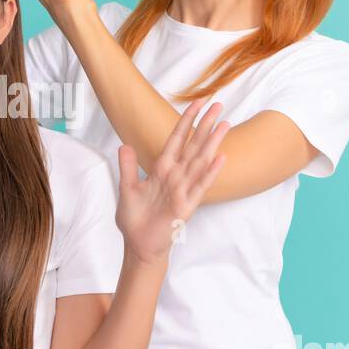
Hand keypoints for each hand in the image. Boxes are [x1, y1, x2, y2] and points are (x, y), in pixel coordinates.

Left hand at [114, 98, 228, 264]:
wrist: (137, 245)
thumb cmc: (134, 219)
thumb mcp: (127, 188)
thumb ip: (128, 166)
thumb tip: (124, 145)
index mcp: (162, 169)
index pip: (177, 139)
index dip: (186, 121)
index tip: (197, 103)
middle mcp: (175, 176)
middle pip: (193, 145)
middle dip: (205, 125)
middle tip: (219, 105)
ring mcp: (183, 190)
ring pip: (200, 162)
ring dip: (212, 143)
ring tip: (224, 125)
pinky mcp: (186, 206)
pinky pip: (200, 187)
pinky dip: (209, 173)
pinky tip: (220, 158)